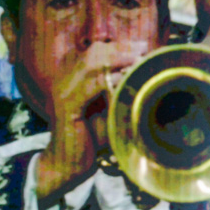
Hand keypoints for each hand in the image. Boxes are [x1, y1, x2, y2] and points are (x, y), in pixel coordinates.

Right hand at [38, 40, 149, 202]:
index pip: (97, 52)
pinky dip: (111, 80)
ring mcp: (64, 90)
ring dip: (119, 59)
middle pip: (95, 52)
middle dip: (122, 48)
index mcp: (74, 77)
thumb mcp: (110, 111)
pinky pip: (90, 84)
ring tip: (139, 58)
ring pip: (92, 63)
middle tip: (145, 48)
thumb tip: (144, 76)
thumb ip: (120, 92)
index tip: (145, 46)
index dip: (121, 47)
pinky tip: (127, 77)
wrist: (69, 163)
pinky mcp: (66, 104)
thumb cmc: (92, 139)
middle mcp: (66, 79)